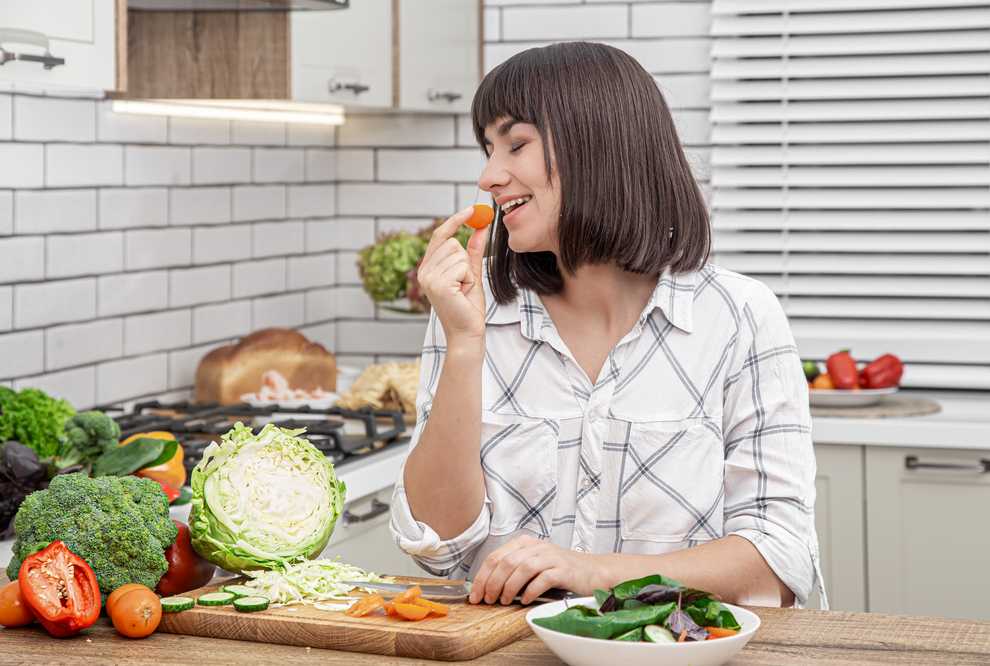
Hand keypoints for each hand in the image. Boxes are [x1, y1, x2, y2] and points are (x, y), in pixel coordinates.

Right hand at [417, 207, 489, 343]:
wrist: (468, 332)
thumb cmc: (468, 306)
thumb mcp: (471, 273)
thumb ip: (473, 250)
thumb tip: (481, 227)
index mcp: (428, 268)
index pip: (440, 235)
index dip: (455, 221)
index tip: (472, 209)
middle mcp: (424, 271)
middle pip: (452, 242)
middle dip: (465, 259)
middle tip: (465, 282)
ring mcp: (429, 278)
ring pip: (458, 253)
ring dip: (468, 271)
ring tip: (463, 290)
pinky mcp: (438, 284)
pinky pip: (462, 266)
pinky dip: (468, 278)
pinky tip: (463, 293)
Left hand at [468, 535, 602, 605]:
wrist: (593, 571)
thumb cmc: (560, 571)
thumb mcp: (534, 564)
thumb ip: (514, 570)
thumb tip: (487, 588)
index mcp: (525, 543)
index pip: (495, 556)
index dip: (482, 576)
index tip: (475, 595)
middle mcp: (537, 547)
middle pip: (506, 562)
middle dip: (492, 583)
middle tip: (487, 600)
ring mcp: (551, 557)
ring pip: (522, 568)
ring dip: (509, 587)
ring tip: (504, 601)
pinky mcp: (564, 570)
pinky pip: (542, 579)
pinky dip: (530, 590)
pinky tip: (525, 601)